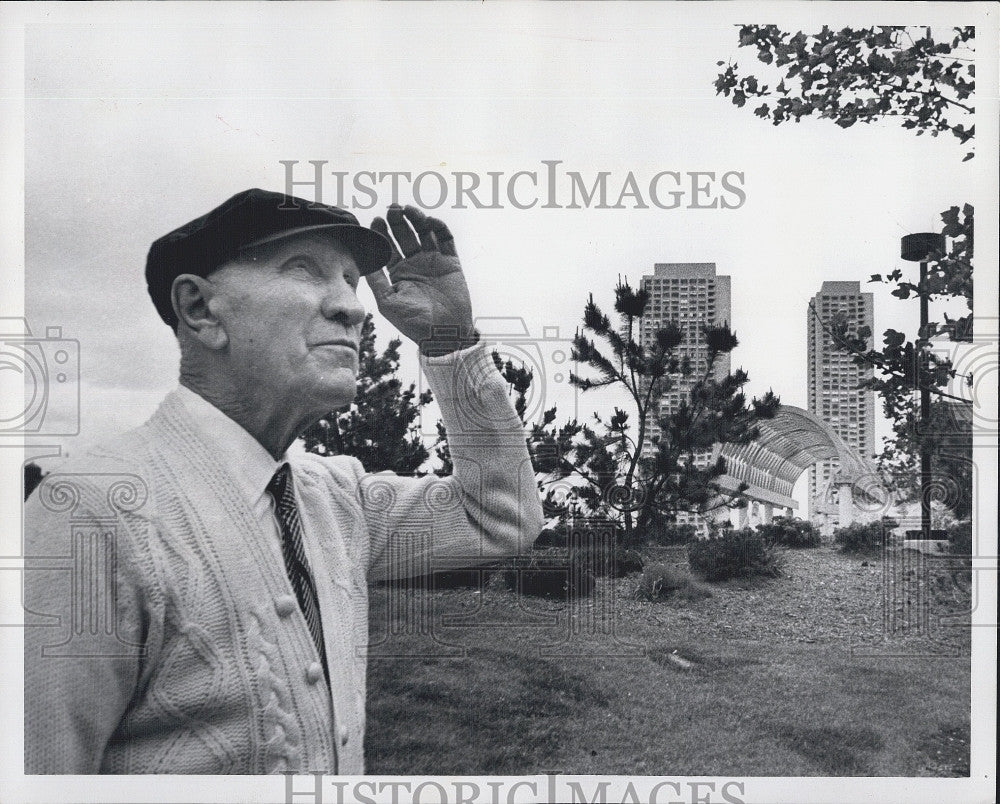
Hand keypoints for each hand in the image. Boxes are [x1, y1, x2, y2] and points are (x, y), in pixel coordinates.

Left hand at [367, 205, 475, 353]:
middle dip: (397, 221)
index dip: (382, 232)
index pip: (388, 246)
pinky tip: (429, 221)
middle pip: (405, 235)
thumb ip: (375, 279)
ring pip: (424, 233)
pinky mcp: (451, 262)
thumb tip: (363, 258)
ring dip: (416, 219)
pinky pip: (446, 239)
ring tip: (408, 210)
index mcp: (398, 273)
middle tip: (392, 209)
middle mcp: (415, 264)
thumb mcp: (387, 302)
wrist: (444, 334)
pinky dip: (439, 227)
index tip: (376, 221)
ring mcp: (434, 262)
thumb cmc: (413, 323)